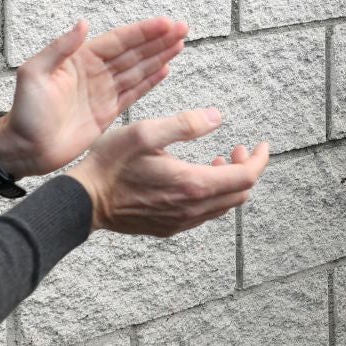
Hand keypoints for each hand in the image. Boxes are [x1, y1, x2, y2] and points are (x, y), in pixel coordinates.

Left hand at [0, 17, 188, 178]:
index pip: (119, 41)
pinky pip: (134, 93)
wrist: (24, 149)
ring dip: (159, 57)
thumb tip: (83, 24)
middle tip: (183, 29)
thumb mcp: (33, 74)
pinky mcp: (107, 113)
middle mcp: (95, 72)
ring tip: (180, 45)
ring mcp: (103, 93)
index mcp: (80, 60)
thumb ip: (59, 48)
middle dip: (158, 41)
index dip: (143, 32)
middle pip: (134, 52)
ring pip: (138, 70)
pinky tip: (165, 70)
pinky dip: (150, 81)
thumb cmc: (24, 113)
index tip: (166, 23)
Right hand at [73, 107, 269, 235]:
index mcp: (192, 185)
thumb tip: (218, 117)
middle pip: (239, 194)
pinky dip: (213, 196)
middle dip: (245, 169)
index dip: (259, 159)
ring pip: (224, 206)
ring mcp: (181, 222)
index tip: (261, 144)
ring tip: (218, 160)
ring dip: (229, 183)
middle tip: (236, 148)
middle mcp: (192, 209)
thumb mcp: (146, 133)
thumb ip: (185, 124)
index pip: (245, 178)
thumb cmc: (111, 165)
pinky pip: (205, 215)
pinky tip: (197, 179)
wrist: (84, 201)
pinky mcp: (170, 227)